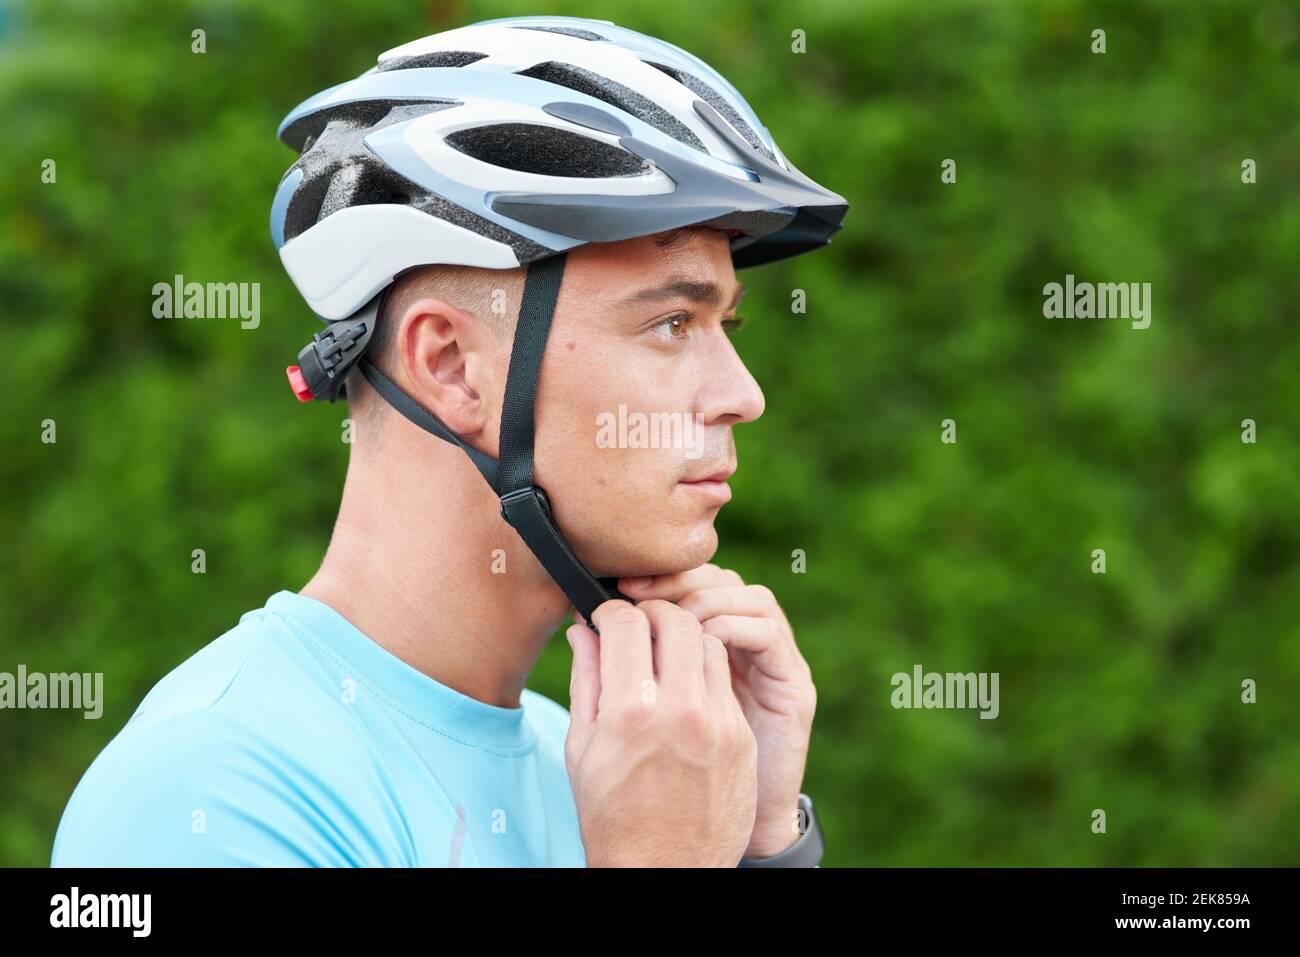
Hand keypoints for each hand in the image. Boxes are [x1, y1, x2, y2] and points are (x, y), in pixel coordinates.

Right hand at [565, 598, 757, 865]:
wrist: (664, 869)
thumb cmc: (611, 814)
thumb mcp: (584, 748)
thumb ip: (587, 680)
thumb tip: (584, 631)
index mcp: (631, 711)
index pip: (627, 623)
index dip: (611, 612)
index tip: (606, 618)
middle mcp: (680, 710)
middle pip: (676, 621)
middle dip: (653, 613)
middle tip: (639, 624)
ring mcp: (718, 723)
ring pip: (707, 643)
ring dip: (684, 638)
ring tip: (664, 653)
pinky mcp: (740, 737)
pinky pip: (724, 681)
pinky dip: (704, 672)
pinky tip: (686, 688)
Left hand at [620, 566, 815, 858]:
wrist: (720, 842)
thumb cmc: (671, 782)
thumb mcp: (635, 719)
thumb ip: (612, 673)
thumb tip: (578, 625)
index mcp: (706, 651)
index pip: (689, 586)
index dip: (656, 579)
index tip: (618, 586)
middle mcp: (745, 649)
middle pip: (722, 579)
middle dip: (680, 579)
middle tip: (639, 591)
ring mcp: (773, 666)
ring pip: (752, 596)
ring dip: (708, 598)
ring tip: (672, 618)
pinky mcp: (794, 687)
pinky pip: (769, 633)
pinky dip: (733, 626)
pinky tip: (701, 641)